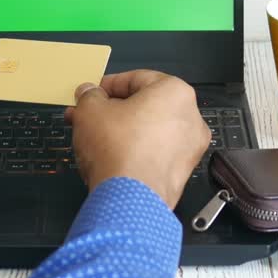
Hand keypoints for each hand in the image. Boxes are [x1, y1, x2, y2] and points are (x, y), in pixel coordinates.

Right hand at [65, 70, 209, 208]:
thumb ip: (89, 96)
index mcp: (175, 92)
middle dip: (112, 110)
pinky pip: (155, 152)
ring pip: (149, 130)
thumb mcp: (91, 110)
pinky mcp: (182, 173)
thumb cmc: (116, 146)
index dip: (107, 85)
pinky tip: (110, 157)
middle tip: (86, 116)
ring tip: (92, 138)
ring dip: (121, 130)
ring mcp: (190, 148)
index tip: (90, 94)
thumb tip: (89, 93)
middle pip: (144, 106)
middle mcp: (191, 117)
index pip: (136, 79)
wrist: (130, 199)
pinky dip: (134, 150)